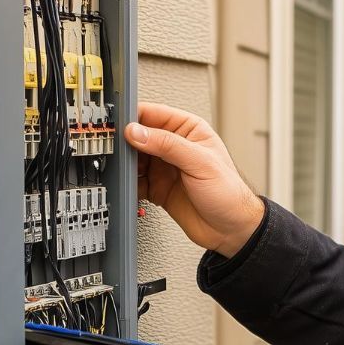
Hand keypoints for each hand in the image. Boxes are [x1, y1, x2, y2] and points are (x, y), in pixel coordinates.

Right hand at [124, 102, 264, 256]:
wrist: (230, 229)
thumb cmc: (229, 192)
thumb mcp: (200, 162)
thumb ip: (168, 145)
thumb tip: (138, 132)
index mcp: (189, 130)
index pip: (155, 114)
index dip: (135, 117)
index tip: (118, 124)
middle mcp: (174, 147)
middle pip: (140, 137)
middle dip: (125, 142)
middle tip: (113, 148)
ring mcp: (164, 168)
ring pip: (134, 159)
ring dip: (125, 164)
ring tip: (118, 168)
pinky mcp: (157, 188)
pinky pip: (135, 182)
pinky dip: (127, 184)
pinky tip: (125, 186)